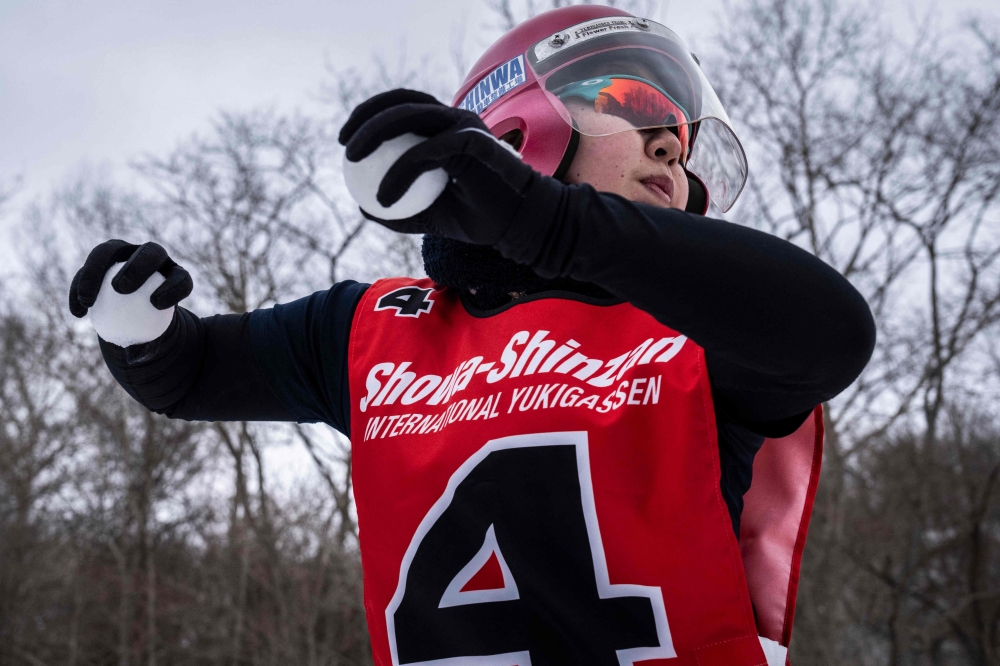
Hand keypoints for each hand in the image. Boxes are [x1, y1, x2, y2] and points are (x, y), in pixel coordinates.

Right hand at [69, 240, 192, 346]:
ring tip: (87, 299)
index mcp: (176, 275)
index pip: (180, 277)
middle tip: (119, 288)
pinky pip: (87, 269)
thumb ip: (147, 348)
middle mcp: (154, 257)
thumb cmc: (148, 332)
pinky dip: (79, 288)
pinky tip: (78, 311)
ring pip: (111, 250)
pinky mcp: (102, 257)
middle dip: (136, 266)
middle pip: (150, 252)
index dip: (172, 286)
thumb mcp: (152, 343)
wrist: (134, 317)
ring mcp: (127, 252)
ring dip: (95, 271)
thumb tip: (134, 357)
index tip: (156, 304)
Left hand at [339, 89, 539, 245]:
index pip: (403, 107)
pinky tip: (383, 198)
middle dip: (366, 116)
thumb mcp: (429, 216)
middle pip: (402, 102)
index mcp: (447, 130)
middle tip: (344, 145)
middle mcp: (456, 120)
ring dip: (375, 132)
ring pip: (411, 116)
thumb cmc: (479, 219)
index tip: (346, 141)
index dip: (370, 114)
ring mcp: (467, 126)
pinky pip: (425, 153)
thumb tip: (362, 205)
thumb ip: (399, 209)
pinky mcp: (475, 142)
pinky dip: (400, 173)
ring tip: (352, 159)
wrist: (519, 226)